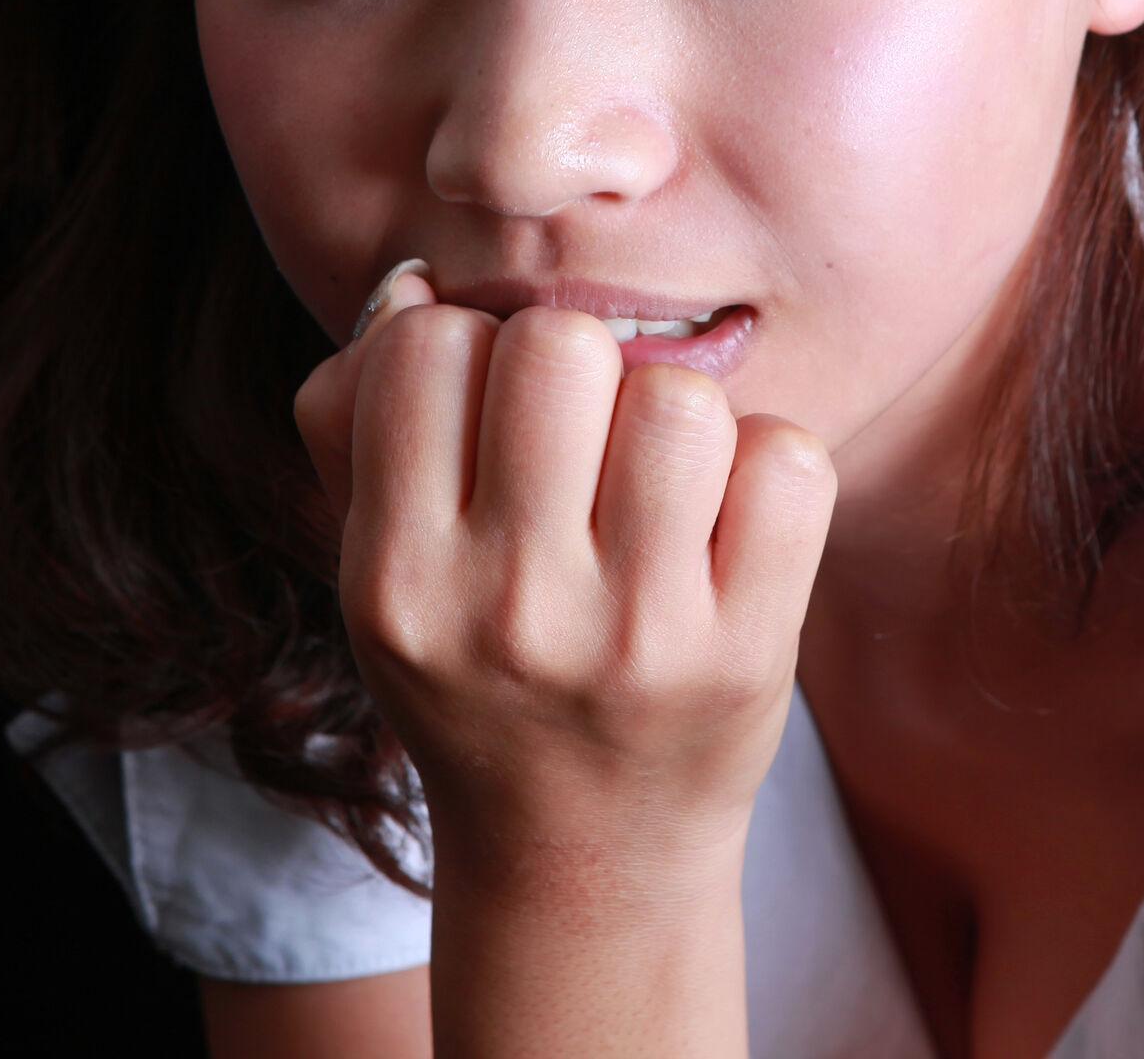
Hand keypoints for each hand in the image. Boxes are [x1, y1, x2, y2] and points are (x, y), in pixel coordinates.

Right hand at [292, 262, 837, 897]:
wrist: (583, 857)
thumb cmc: (478, 673)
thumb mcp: (379, 568)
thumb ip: (356, 418)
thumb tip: (414, 285)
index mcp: (396, 580)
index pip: (428, 347)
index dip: (472, 351)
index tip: (492, 417)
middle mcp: (506, 613)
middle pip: (559, 347)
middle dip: (580, 362)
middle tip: (585, 435)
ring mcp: (635, 638)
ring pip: (677, 397)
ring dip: (677, 413)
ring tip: (661, 479)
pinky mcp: (750, 653)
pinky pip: (787, 460)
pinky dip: (770, 463)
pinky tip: (731, 519)